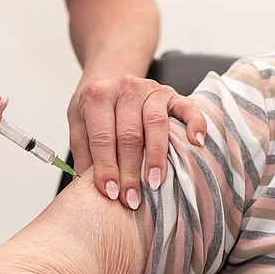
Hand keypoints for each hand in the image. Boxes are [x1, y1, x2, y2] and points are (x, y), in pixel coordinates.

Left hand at [68, 75, 205, 209]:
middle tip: (132, 199)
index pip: (103, 137)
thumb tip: (88, 189)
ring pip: (156, 124)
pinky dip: (194, 124)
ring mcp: (150, 90)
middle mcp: (125, 89)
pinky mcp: (171, 94)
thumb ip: (84, 152)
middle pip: (129, 134)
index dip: (106, 167)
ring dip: (156, 157)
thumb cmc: (96, 107)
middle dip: (131, 170)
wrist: (110, 75)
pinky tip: (196, 143)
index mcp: (97, 96)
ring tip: (155, 183)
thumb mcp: (79, 124)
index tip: (111, 193)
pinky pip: (187, 107)